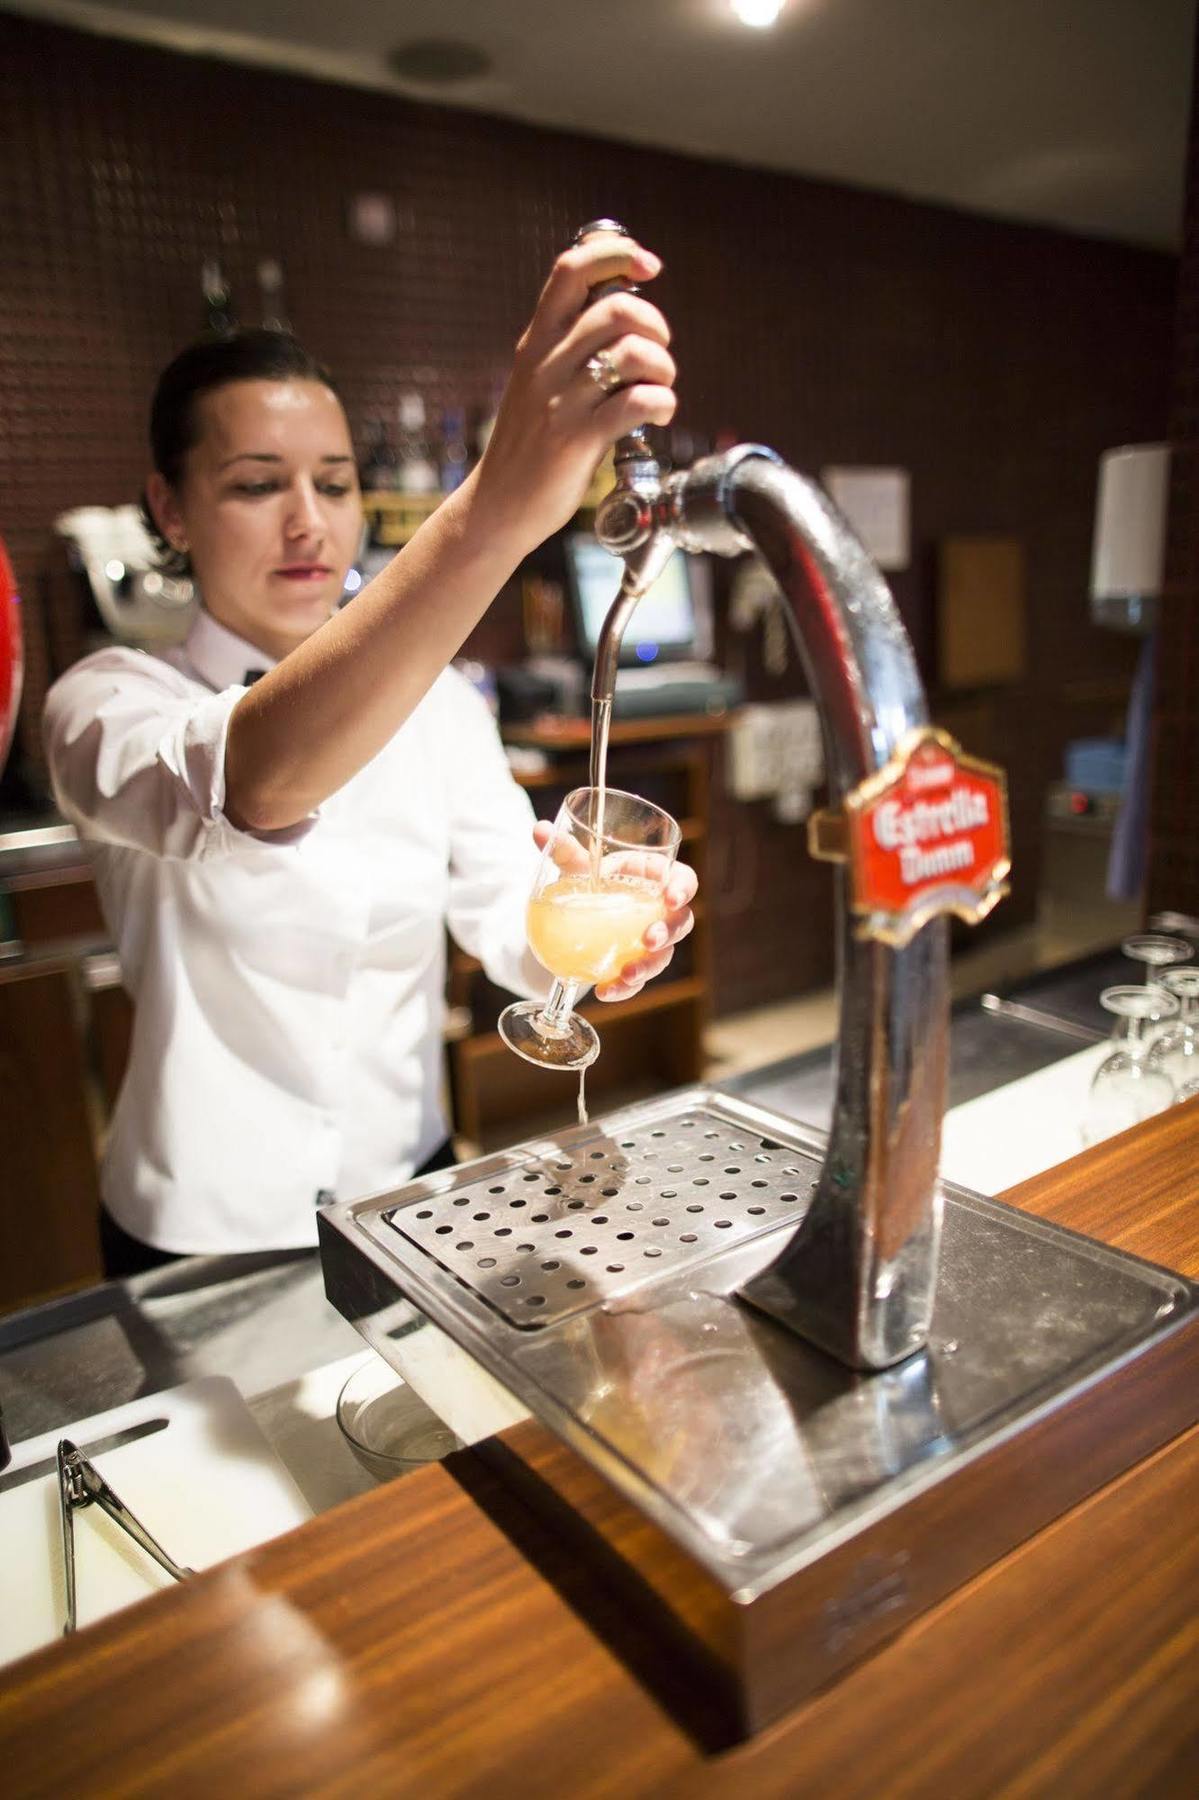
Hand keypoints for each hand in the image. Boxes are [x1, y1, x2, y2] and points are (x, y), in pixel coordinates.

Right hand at [473, 233, 676, 552]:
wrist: (498, 505)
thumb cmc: (529, 444)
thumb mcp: (537, 380)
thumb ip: (569, 345)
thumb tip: (623, 311)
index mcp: (536, 341)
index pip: (571, 269)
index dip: (616, 254)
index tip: (647, 266)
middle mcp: (546, 363)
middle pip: (616, 308)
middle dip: (656, 324)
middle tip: (659, 353)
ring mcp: (562, 401)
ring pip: (633, 353)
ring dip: (664, 367)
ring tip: (660, 387)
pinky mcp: (578, 440)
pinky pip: (638, 403)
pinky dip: (663, 403)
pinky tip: (659, 414)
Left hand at [531, 820, 696, 1002]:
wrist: (572, 911)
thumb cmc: (587, 878)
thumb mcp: (576, 865)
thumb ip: (563, 849)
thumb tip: (540, 830)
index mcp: (654, 878)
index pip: (683, 880)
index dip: (683, 889)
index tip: (670, 898)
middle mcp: (658, 910)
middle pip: (680, 922)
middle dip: (668, 932)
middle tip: (649, 939)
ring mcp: (649, 940)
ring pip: (664, 956)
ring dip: (649, 967)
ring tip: (628, 973)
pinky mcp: (635, 963)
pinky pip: (638, 979)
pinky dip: (624, 988)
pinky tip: (606, 991)